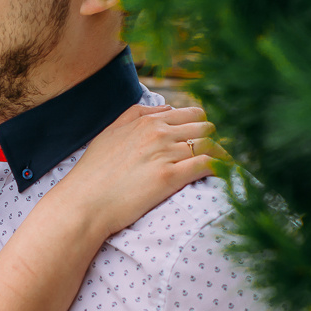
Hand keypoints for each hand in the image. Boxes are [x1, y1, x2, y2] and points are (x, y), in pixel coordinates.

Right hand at [53, 104, 215, 236]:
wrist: (84, 203)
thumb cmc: (93, 173)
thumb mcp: (110, 133)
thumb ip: (135, 114)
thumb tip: (164, 107)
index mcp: (147, 120)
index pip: (191, 113)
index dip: (202, 127)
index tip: (204, 141)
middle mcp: (158, 132)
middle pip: (205, 127)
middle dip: (213, 140)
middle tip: (216, 156)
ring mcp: (165, 153)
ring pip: (210, 144)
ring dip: (221, 155)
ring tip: (226, 167)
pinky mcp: (170, 177)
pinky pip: (208, 165)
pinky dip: (221, 168)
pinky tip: (226, 176)